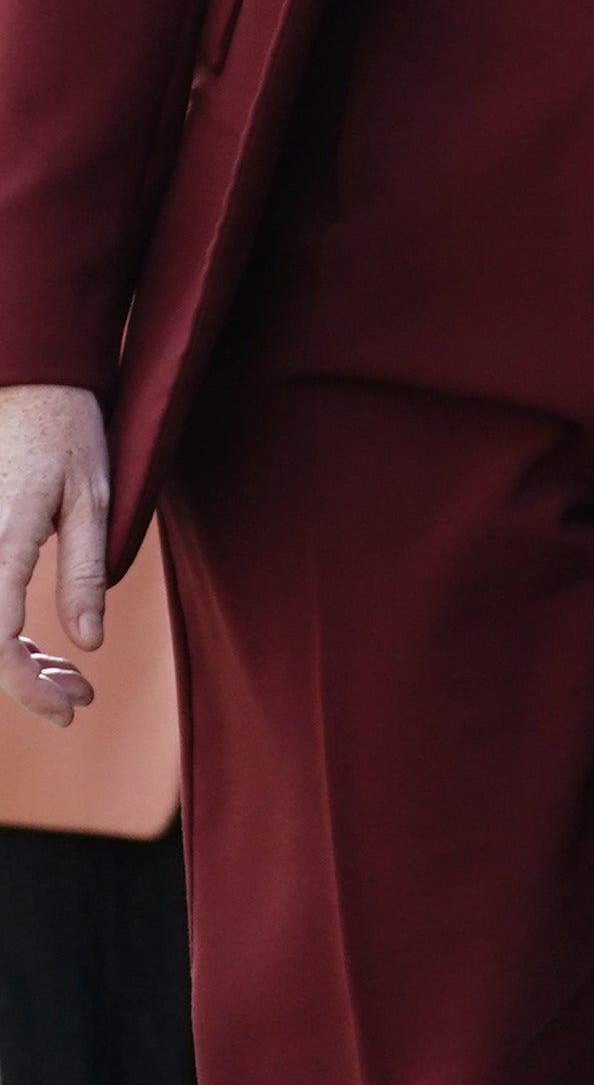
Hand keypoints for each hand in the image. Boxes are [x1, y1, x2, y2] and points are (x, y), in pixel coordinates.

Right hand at [0, 385, 111, 730]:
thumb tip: (87, 643)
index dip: (26, 685)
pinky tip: (36, 642)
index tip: (71, 705)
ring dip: (12, 661)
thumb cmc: (67, 430)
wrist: (29, 379)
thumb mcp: (93, 498)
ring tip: (65, 671)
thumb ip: (83, 572)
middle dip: (24, 683)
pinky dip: (0, 633)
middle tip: (78, 696)